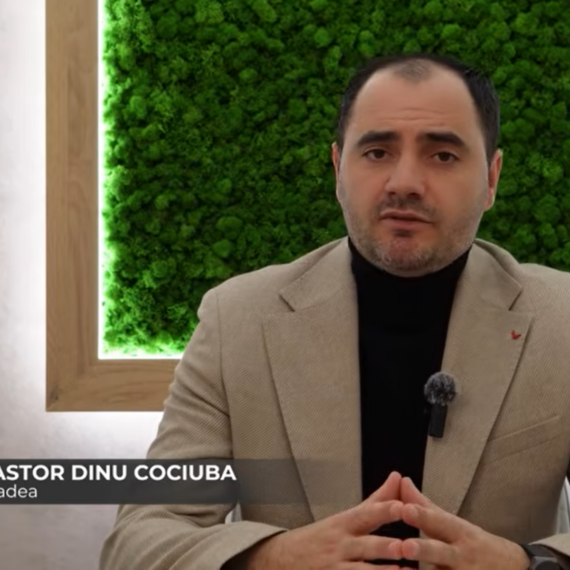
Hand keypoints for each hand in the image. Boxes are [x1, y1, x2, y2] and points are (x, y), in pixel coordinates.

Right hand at [233, 471, 406, 569]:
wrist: (282, 560)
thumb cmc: (321, 538)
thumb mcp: (345, 518)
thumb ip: (376, 501)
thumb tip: (398, 477)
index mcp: (344, 524)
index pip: (365, 514)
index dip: (383, 510)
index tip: (401, 506)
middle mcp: (340, 545)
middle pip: (365, 545)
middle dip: (384, 546)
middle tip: (404, 546)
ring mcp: (336, 567)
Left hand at [396, 476, 529, 569]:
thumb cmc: (472, 544)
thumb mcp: (453, 524)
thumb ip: (424, 506)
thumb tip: (401, 480)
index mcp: (459, 532)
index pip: (439, 522)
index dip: (422, 516)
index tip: (405, 509)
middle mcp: (462, 556)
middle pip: (441, 552)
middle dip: (424, 550)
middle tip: (405, 546)